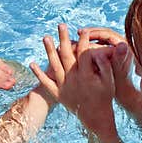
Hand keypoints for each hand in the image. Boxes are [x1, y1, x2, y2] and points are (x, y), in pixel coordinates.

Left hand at [30, 24, 118, 141]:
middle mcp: (74, 80)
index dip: (84, 40)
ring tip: (46, 37)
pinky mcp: (58, 94)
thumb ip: (105, 66)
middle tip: (61, 25)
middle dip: (64, 38)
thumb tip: (101, 52)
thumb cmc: (105, 97)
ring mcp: (64, 87)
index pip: (84, 53)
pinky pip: (46, 83)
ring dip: (49, 51)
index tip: (82, 30)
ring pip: (55, 66)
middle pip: (67, 55)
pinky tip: (32, 63)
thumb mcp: (109, 82)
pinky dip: (38, 74)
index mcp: (87, 75)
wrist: (96, 117)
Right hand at [79, 27, 134, 101]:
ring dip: (91, 39)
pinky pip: (102, 47)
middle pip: (105, 35)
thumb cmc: (121, 83)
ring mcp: (118, 50)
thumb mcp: (118, 70)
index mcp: (125, 46)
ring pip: (103, 40)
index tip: (81, 33)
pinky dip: (92, 47)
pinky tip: (82, 50)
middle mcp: (123, 46)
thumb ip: (118, 57)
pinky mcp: (114, 55)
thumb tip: (122, 44)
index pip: (108, 34)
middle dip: (91, 34)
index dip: (94, 32)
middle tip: (78, 33)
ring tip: (79, 41)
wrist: (126, 93)